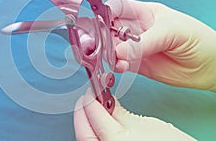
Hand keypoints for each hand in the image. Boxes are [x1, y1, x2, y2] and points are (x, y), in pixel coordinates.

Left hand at [74, 89, 194, 140]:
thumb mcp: (144, 123)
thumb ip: (119, 112)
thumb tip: (105, 101)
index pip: (94, 114)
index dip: (90, 98)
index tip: (92, 89)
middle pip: (83, 132)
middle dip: (81, 112)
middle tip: (86, 99)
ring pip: (86, 139)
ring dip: (85, 122)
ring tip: (91, 108)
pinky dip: (93, 132)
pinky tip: (99, 123)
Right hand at [105, 0, 215, 90]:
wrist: (210, 67)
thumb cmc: (197, 39)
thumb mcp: (171, 31)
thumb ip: (143, 42)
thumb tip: (117, 52)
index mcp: (144, 13)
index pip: (117, 7)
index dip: (105, 12)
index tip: (99, 22)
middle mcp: (136, 29)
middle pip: (109, 28)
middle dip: (102, 36)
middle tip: (102, 45)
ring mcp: (135, 47)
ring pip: (112, 48)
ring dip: (109, 53)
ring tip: (117, 60)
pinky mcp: (137, 64)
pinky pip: (120, 63)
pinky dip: (116, 66)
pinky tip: (122, 67)